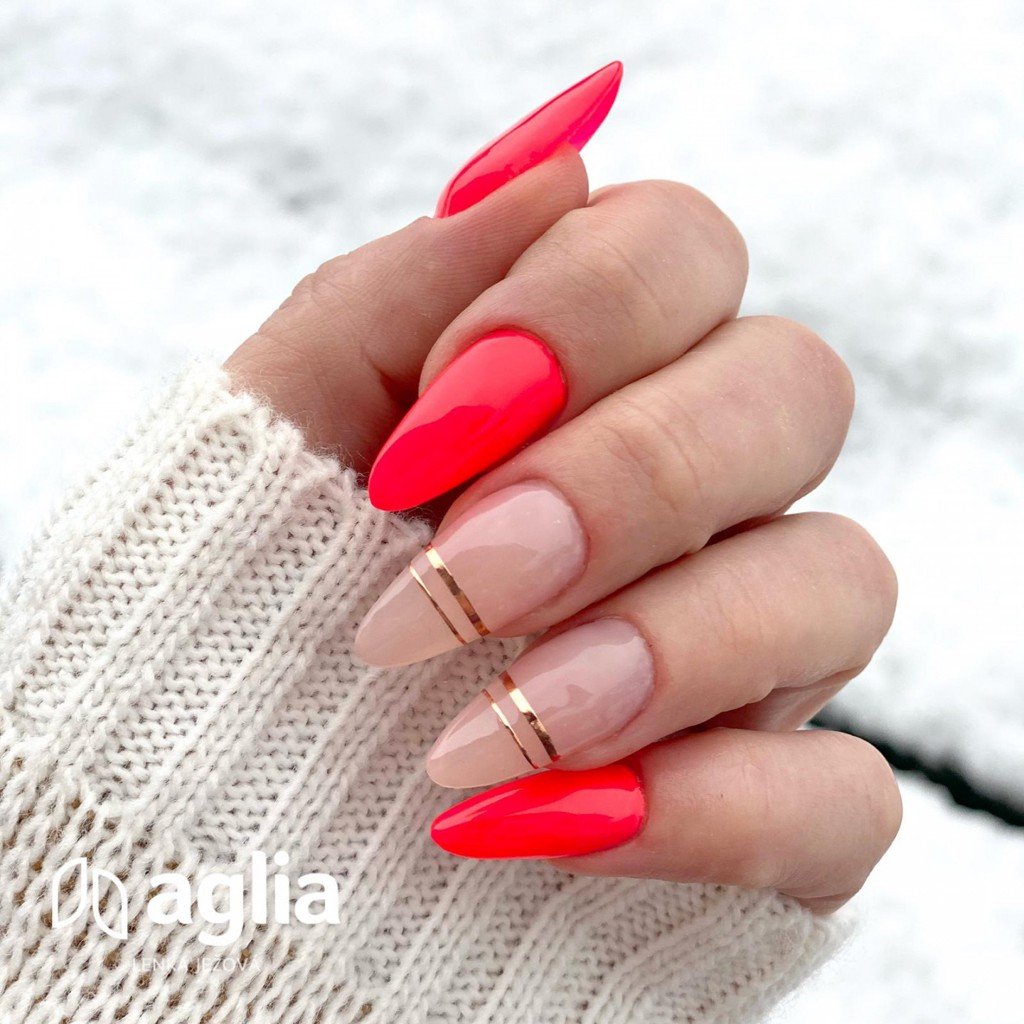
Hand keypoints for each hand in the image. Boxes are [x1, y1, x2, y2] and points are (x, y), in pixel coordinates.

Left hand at [225, 63, 898, 913]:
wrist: (216, 814)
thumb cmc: (241, 609)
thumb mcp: (278, 436)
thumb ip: (400, 291)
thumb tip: (559, 149)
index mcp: (593, 386)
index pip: (683, 250)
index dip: (576, 315)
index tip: (420, 441)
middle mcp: (699, 501)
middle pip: (792, 392)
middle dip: (624, 481)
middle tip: (454, 582)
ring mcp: (749, 654)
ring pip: (843, 583)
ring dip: (659, 653)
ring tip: (466, 741)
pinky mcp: (765, 810)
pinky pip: (845, 795)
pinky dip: (712, 813)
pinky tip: (550, 828)